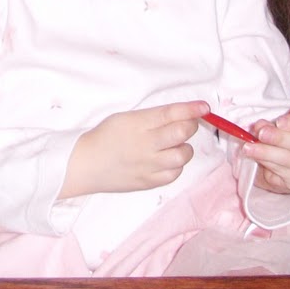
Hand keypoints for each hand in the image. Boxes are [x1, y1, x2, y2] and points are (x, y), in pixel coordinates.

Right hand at [60, 101, 204, 198]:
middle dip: (190, 126)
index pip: (171, 113)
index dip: (191, 109)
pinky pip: (174, 174)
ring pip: (182, 155)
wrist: (85, 164)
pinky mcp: (148, 182)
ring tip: (174, 146)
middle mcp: (145, 144)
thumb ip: (153, 117)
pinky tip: (166, 160)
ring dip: (184, 148)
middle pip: (181, 133)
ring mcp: (147, 165)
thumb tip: (182, 115)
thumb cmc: (105, 137)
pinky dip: (175, 166)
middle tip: (186, 125)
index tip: (204, 107)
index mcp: (138, 123)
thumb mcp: (126, 118)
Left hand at [246, 109, 289, 194]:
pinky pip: (282, 173)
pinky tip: (256, 157)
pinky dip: (266, 163)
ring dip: (268, 153)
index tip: (279, 122)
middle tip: (260, 134)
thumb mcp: (286, 126)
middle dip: (281, 139)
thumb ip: (275, 124)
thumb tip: (260, 126)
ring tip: (249, 148)